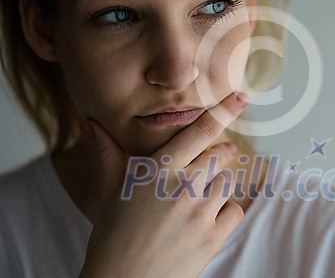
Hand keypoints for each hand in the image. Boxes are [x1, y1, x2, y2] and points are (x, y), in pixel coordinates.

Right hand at [78, 92, 247, 277]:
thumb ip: (109, 155)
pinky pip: (234, 211)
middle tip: (216, 157)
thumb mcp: (111, 193)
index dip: (224, 111)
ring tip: (196, 200)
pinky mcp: (212, 238)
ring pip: (226, 182)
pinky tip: (205, 221)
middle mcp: (182, 187)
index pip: (198, 132)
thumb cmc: (112, 237)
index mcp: (157, 172)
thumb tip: (90, 124)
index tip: (243, 98)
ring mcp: (200, 213)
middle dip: (220, 152)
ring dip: (217, 186)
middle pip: (218, 154)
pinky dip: (225, 213)